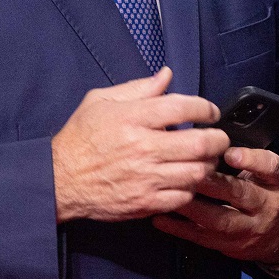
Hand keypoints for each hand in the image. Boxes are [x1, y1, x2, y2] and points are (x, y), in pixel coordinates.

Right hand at [50, 68, 226, 222]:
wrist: (59, 180)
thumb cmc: (80, 138)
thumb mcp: (101, 101)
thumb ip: (138, 88)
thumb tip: (167, 75)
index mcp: (133, 118)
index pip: (183, 108)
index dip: (206, 108)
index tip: (211, 112)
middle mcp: (143, 148)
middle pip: (199, 143)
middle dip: (218, 139)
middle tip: (219, 137)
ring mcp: (146, 178)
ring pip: (197, 172)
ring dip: (208, 164)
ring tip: (206, 158)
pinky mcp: (145, 202)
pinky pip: (183, 197)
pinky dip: (192, 188)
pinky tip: (187, 179)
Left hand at [151, 146, 278, 267]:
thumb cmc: (271, 193)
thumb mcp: (272, 173)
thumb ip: (249, 158)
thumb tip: (214, 139)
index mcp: (278, 183)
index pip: (270, 168)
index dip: (251, 160)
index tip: (230, 152)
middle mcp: (266, 206)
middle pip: (241, 194)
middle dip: (213, 183)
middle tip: (190, 170)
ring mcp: (249, 229)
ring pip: (221, 220)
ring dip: (194, 207)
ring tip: (173, 193)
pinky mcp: (231, 246)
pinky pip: (204, 238)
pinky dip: (180, 229)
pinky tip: (161, 219)